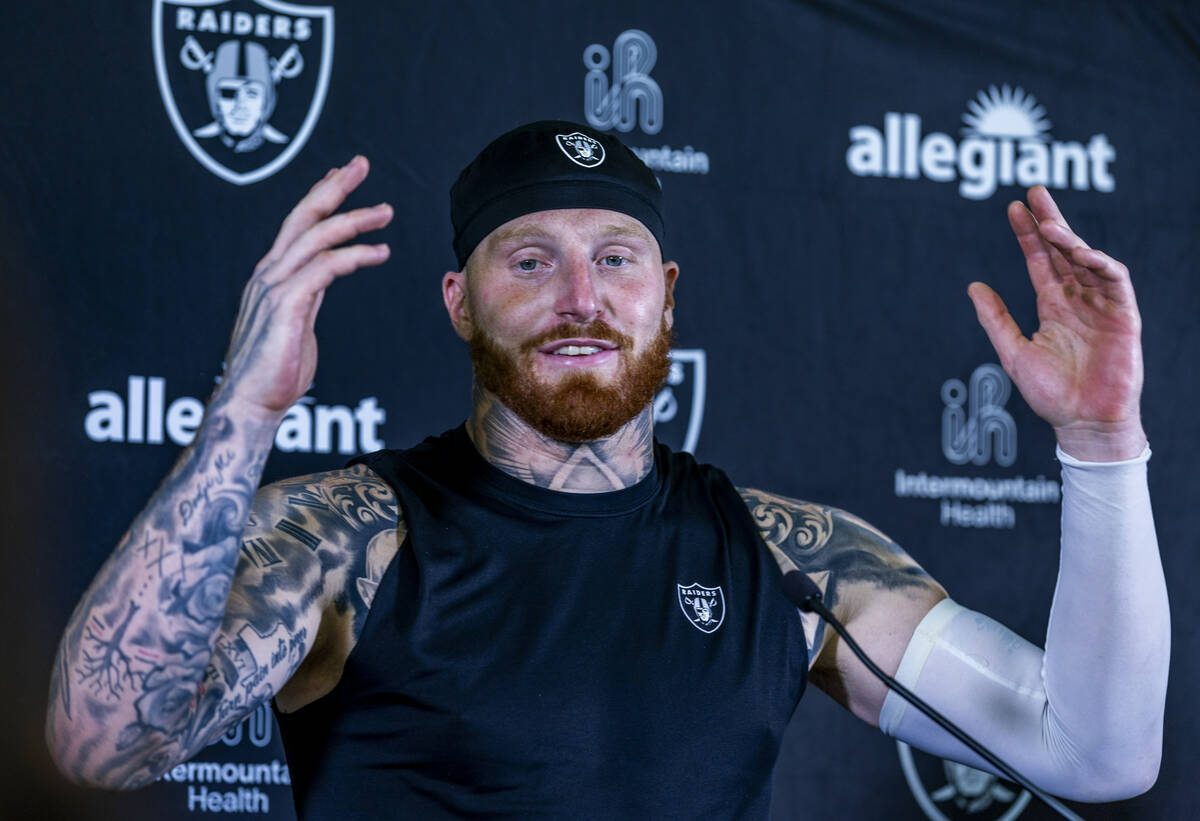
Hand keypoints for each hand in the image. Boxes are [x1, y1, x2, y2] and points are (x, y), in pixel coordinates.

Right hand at [218, 157, 391, 417]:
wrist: (250, 404)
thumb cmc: (274, 372)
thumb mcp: (295, 323)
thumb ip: (306, 297)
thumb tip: (321, 282)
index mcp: (271, 276)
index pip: (297, 225)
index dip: (319, 196)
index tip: (342, 175)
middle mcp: (269, 274)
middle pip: (303, 217)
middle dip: (334, 186)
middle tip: (362, 163)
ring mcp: (274, 288)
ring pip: (317, 237)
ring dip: (355, 220)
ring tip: (386, 212)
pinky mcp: (285, 306)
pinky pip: (324, 269)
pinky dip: (354, 256)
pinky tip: (379, 253)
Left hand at [968, 186, 1144, 460]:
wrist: (1082, 423)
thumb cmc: (1050, 394)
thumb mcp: (1013, 352)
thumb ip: (995, 319)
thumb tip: (973, 286)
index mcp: (1054, 307)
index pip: (1041, 261)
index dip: (1028, 235)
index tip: (1013, 208)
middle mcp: (1078, 300)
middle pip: (1065, 251)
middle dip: (1051, 222)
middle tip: (1035, 193)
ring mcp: (1102, 306)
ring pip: (1088, 261)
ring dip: (1070, 240)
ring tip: (1049, 224)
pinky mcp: (1124, 317)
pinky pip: (1115, 282)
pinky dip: (1100, 264)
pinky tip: (1081, 252)